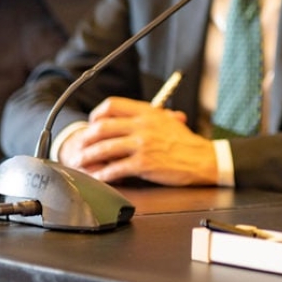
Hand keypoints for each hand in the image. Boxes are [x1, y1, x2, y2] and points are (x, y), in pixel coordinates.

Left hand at [58, 97, 218, 185]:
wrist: (202, 159)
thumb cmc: (186, 143)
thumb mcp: (168, 120)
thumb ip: (148, 117)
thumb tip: (127, 120)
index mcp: (148, 112)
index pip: (113, 105)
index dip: (97, 114)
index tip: (93, 122)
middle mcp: (143, 126)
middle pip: (103, 127)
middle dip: (86, 137)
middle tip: (79, 145)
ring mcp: (142, 145)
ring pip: (105, 148)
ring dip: (88, 156)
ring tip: (81, 161)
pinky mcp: (143, 164)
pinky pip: (115, 168)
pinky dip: (102, 174)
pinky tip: (97, 176)